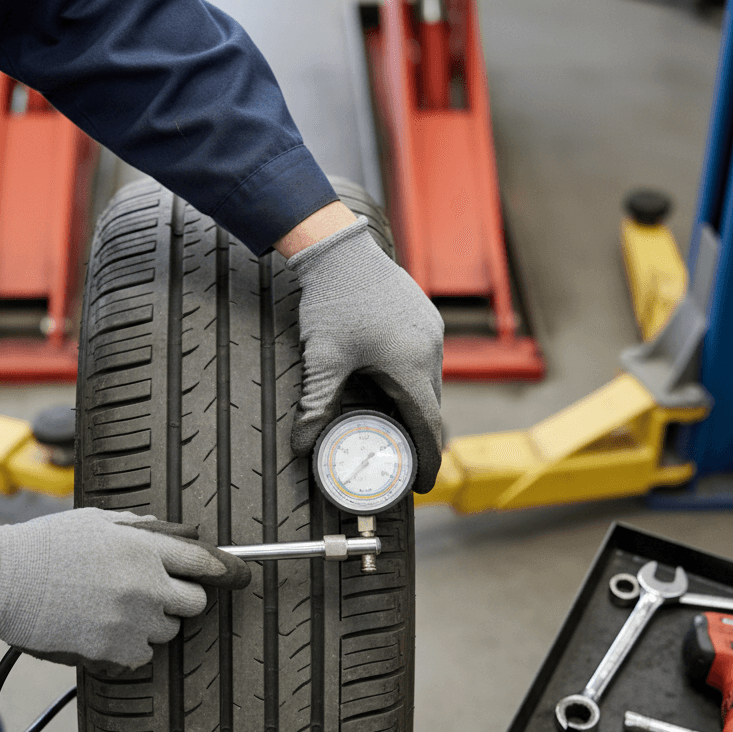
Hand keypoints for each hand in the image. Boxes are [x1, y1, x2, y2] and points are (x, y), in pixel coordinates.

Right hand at [0, 509, 249, 669]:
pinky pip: (142, 656)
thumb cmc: (46, 545)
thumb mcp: (98, 520)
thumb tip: (178, 534)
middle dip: (183, 599)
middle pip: (196, 603)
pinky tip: (103, 629)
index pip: (204, 562)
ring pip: (168, 631)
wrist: (3, 580)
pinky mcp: (113, 650)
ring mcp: (131, 620)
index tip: (239, 577)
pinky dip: (129, 647)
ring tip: (116, 609)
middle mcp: (145, 584)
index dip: (226, 570)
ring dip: (153, 623)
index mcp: (143, 547)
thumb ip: (143, 528)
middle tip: (157, 594)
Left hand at [285, 216, 443, 493]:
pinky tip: (392, 385)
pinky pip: (425, 360)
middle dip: (418, 437)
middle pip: (430, 407)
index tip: (420, 484)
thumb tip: (302, 445)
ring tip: (394, 427)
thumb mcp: (322, 359)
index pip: (428, 426)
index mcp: (411, 365)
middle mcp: (429, 349)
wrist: (340, 248)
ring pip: (429, 382)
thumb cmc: (334, 301)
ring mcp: (430, 330)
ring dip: (415, 407)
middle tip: (400, 461)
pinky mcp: (423, 317)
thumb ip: (315, 404)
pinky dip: (413, 381)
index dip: (425, 460)